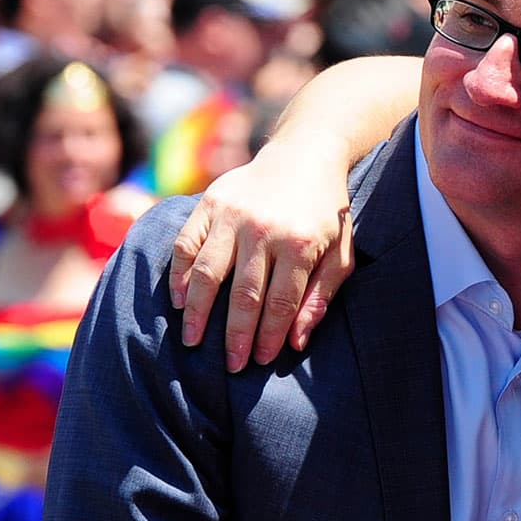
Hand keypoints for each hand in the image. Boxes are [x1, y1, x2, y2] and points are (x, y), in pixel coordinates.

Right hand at [169, 138, 356, 372]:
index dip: (269, 336)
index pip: (281, 302)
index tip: (259, 360)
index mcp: (300, 243)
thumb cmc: (324, 214)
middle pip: (244, 294)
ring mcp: (232, 215)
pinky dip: (180, 275)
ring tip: (193, 341)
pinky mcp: (210, 203)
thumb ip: (321, 296)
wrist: (304, 155)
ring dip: (200, 312)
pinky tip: (181, 301)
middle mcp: (264, 229)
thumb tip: (296, 342)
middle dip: (236, 336)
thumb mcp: (340, 253)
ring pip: (209, 273)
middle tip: (231, 365)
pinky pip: (187, 244)